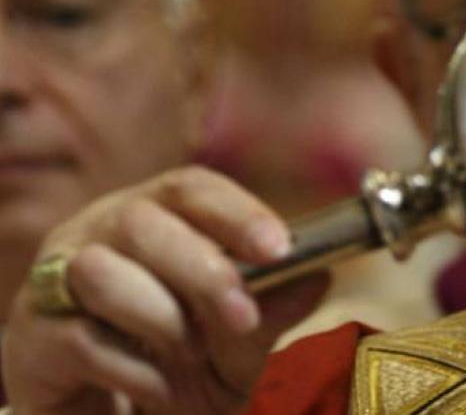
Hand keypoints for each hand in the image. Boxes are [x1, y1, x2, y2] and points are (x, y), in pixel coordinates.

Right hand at [2, 166, 327, 414]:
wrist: (109, 414)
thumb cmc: (179, 355)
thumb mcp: (239, 339)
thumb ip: (272, 309)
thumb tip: (318, 278)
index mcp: (157, 213)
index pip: (191, 188)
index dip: (237, 212)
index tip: (278, 248)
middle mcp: (101, 230)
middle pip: (145, 222)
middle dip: (204, 272)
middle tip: (242, 318)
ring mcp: (58, 279)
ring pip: (101, 271)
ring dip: (160, 317)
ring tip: (190, 352)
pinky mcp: (33, 336)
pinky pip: (79, 338)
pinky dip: (132, 368)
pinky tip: (157, 386)